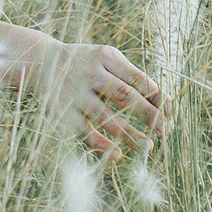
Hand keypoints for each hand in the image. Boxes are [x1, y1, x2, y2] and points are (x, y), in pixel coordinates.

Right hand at [29, 40, 171, 158]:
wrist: (40, 60)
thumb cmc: (84, 62)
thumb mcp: (106, 58)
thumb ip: (132, 75)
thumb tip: (164, 100)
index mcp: (107, 56)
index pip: (137, 78)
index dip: (156, 95)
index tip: (171, 111)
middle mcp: (92, 73)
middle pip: (125, 96)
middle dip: (149, 114)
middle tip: (166, 130)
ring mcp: (76, 92)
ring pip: (107, 116)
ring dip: (129, 133)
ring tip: (148, 147)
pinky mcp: (62, 110)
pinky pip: (84, 130)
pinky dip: (101, 143)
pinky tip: (117, 154)